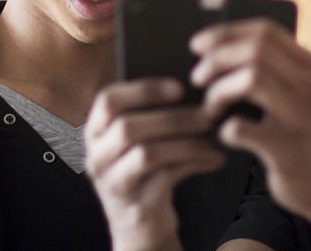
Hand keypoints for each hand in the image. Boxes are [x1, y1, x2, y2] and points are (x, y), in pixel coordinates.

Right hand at [84, 78, 225, 250]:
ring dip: (186, 142)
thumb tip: (193, 86)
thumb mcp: (137, 142)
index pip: (108, 100)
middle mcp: (97, 157)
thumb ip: (150, 114)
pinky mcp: (136, 206)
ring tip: (213, 137)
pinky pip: (166, 178)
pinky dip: (195, 164)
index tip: (179, 88)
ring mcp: (114, 184)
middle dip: (173, 117)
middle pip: (127, 127)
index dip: (144, 89)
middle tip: (207, 114)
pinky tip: (214, 158)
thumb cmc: (145, 172)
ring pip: (147, 153)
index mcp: (96, 133)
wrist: (141, 226)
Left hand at [190, 21, 310, 235]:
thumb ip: (278, 70)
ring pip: (251, 79)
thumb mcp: (304, 94)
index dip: (227, 33)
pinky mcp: (287, 150)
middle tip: (198, 78)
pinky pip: (241, 128)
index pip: (266, 31)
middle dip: (217, 60)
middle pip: (256, 50)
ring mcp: (302, 118)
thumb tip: (221, 48)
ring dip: (218, 91)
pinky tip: (225, 136)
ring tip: (209, 109)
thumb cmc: (306, 135)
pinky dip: (224, 129)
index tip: (199, 45)